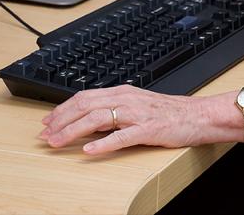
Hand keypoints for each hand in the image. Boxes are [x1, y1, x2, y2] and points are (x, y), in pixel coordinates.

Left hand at [38, 85, 235, 154]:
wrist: (198, 115)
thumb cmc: (167, 113)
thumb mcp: (136, 106)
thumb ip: (113, 111)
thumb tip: (87, 121)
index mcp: (122, 92)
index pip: (84, 97)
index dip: (62, 109)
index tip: (47, 121)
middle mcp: (126, 99)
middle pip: (85, 106)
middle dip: (61, 120)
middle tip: (45, 134)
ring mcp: (137, 114)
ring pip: (97, 119)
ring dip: (73, 131)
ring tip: (58, 142)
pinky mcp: (148, 129)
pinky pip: (121, 137)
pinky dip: (102, 144)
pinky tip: (89, 150)